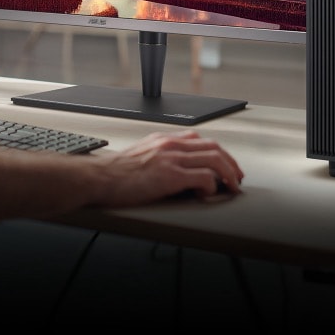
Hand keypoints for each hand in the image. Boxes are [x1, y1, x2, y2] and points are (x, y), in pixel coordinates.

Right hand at [94, 130, 242, 206]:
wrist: (98, 178)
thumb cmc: (114, 173)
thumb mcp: (140, 156)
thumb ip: (160, 157)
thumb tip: (176, 169)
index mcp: (165, 140)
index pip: (201, 140)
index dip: (219, 153)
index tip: (225, 166)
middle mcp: (171, 145)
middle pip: (214, 147)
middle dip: (230, 163)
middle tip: (236, 178)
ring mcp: (171, 158)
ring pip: (214, 159)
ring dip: (228, 174)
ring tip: (231, 186)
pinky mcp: (170, 175)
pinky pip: (203, 177)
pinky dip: (211, 186)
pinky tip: (208, 193)